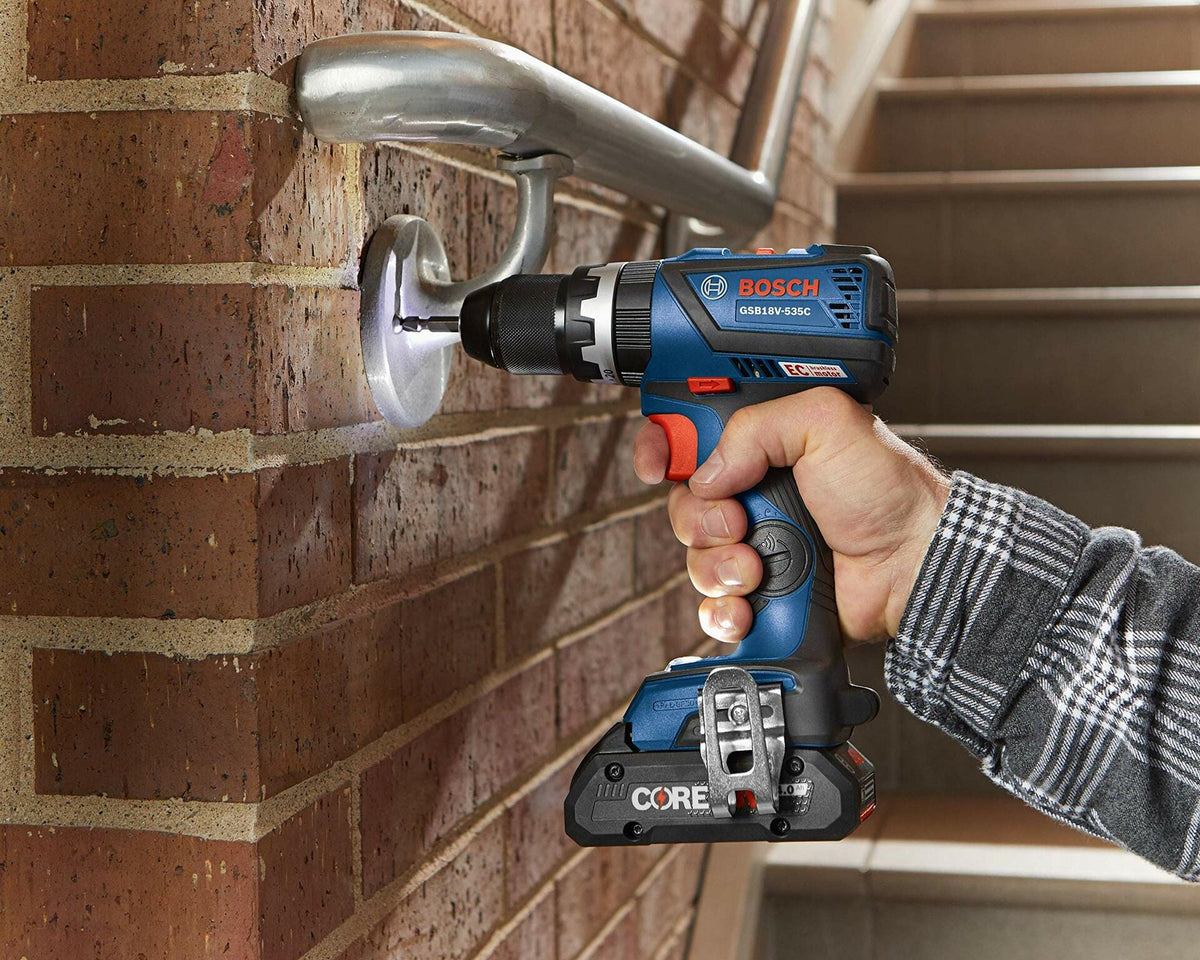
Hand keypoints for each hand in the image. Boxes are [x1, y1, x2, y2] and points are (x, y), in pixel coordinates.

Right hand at [633, 387, 950, 644]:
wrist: (914, 566)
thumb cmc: (889, 493)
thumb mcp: (826, 423)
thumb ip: (757, 427)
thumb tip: (707, 472)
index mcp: (766, 446)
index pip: (691, 440)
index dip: (665, 450)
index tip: (658, 466)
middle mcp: (757, 494)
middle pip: (684, 504)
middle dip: (700, 518)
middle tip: (739, 522)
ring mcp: (758, 546)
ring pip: (695, 558)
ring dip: (718, 566)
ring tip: (758, 568)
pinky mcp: (763, 595)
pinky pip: (714, 606)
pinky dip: (723, 609)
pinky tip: (748, 606)